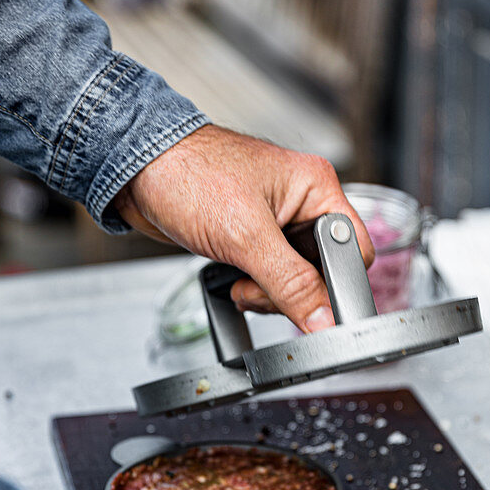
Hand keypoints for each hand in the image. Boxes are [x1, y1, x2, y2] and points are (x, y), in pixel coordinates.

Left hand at [114, 125, 373, 332]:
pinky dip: (254, 286)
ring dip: (268, 292)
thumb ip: (290, 282)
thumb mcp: (245, 236)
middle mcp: (303, 202)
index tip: (315, 310)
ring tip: (239, 279)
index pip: (355, 251)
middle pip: (324, 270)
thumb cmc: (186, 174)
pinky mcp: (254, 236)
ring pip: (297, 278)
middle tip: (259, 286)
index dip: (338, 286)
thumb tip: (323, 320)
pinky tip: (232, 277)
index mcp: (317, 187)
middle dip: (292, 290)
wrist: (135, 168)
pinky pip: (271, 275)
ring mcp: (278, 221)